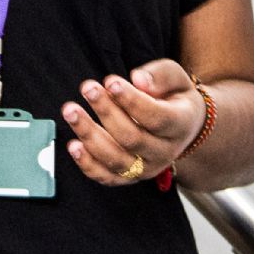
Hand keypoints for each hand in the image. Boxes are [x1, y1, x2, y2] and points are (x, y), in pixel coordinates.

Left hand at [62, 58, 204, 186]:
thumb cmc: (173, 96)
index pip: (157, 117)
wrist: (183, 129)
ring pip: (116, 159)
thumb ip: (160, 76)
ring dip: (90, 136)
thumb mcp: (177, 78)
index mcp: (180, 125)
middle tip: (87, 87)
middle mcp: (165, 152)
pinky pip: (107, 177)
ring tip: (70, 111)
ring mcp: (147, 168)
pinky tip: (72, 145)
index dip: (132, 101)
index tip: (110, 81)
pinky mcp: (129, 177)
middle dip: (106, 111)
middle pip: (132, 138)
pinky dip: (88, 164)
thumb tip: (137, 79)